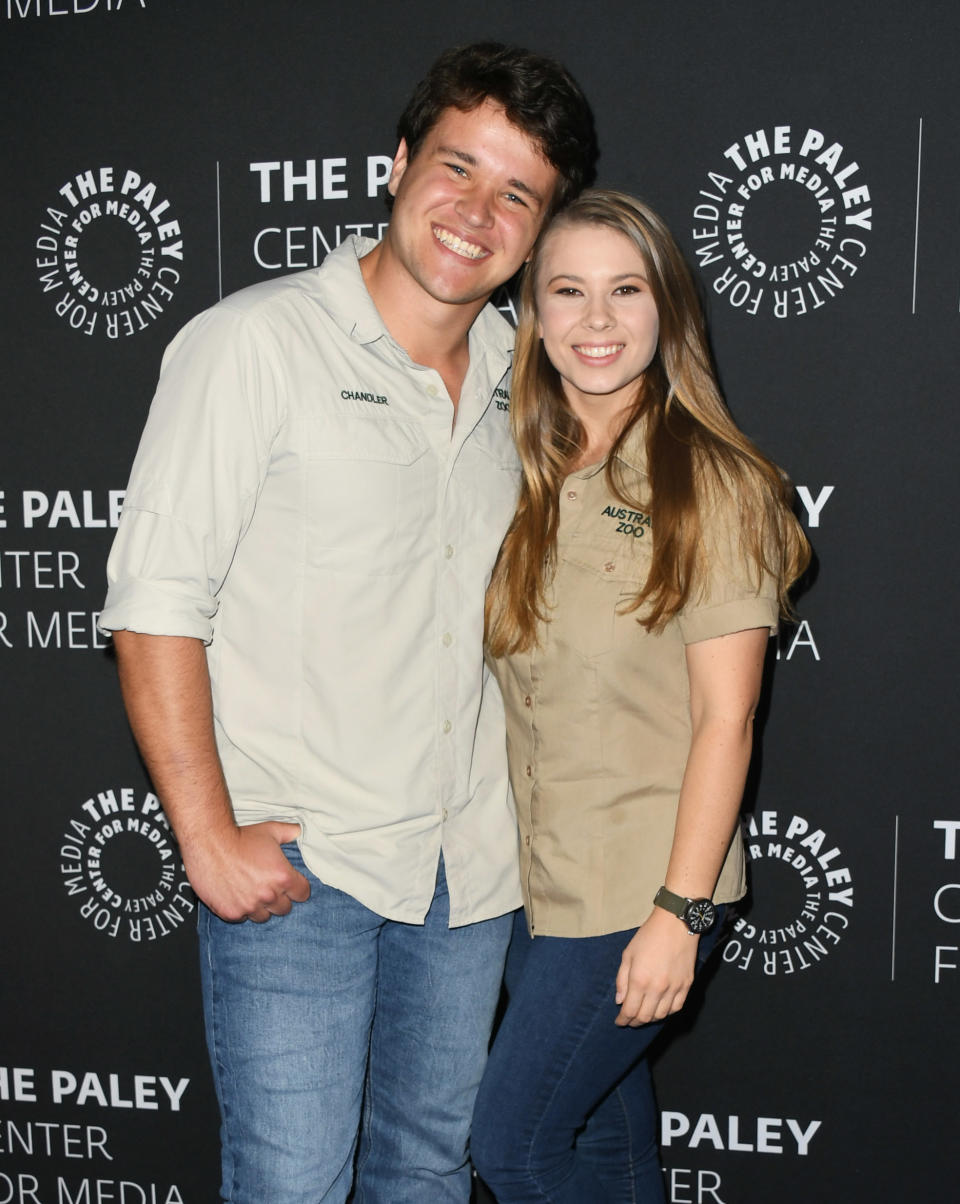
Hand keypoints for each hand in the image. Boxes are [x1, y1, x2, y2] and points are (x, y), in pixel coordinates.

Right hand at [181, 820, 310, 922]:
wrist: (209, 843)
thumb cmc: (241, 836)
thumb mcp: (270, 830)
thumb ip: (290, 832)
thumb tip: (300, 831)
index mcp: (283, 877)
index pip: (302, 894)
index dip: (297, 888)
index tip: (290, 884)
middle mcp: (269, 895)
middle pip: (285, 908)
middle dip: (279, 898)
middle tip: (267, 887)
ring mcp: (249, 906)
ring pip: (264, 916)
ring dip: (260, 907)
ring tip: (251, 892)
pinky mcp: (231, 913)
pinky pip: (242, 918)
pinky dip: (241, 909)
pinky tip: (235, 895)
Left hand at [614, 906, 698, 1026]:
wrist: (676, 924)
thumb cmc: (648, 936)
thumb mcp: (628, 954)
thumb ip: (622, 980)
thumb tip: (620, 1001)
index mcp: (640, 980)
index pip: (630, 1011)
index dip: (623, 1020)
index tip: (619, 1021)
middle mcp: (657, 988)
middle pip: (645, 1017)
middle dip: (635, 1022)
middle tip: (629, 1020)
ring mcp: (674, 988)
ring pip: (661, 1015)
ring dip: (650, 1019)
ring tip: (643, 1015)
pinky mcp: (686, 985)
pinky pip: (676, 1008)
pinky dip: (667, 1013)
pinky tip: (660, 1009)